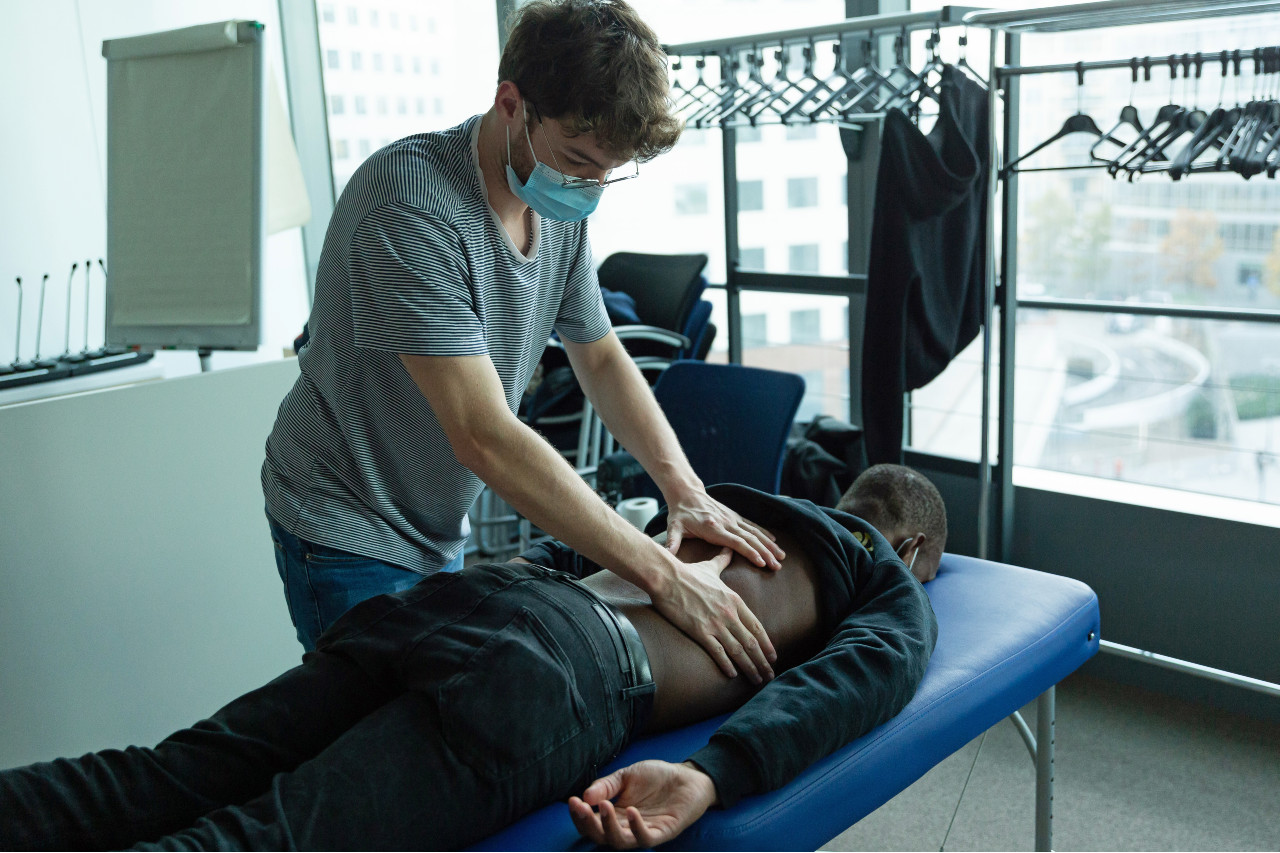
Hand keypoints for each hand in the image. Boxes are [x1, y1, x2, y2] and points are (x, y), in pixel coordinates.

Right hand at [568, 760, 716, 848]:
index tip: (572, 800)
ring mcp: (644, 831)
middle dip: (588, 823)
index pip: (591, 822)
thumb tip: (585, 795)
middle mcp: (626, 827)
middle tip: (581, 806)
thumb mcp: (626, 776)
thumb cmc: (656, 777)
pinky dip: (637, 827)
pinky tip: (631, 811)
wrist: (687, 776)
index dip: (579, 816)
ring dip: (609, 827)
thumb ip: (606, 786)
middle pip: (601, 836)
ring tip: (604, 807)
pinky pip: (646, 838)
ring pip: (620, 841)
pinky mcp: (662, 832)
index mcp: (614, 815)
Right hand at [652, 546, 775, 682]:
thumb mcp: (710, 567)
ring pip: (739, 651)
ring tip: (757, 680)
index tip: (773, 657)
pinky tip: (733, 675)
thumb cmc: (687, 572)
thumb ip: (723, 561)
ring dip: (750, 667)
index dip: (766, 644)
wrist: (667, 577)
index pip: (757, 627)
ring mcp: (716, 623)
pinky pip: (718, 652)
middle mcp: (729, 614)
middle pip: (752, 642)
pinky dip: (728, 665)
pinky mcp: (700, 631)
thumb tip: (728, 549)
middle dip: (763, 662)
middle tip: (770, 676)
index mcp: (735, 600)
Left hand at [665, 489, 784, 570]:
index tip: (762, 562)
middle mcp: (727, 522)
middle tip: (777, 566)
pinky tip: (775, 541)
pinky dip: (765, 533)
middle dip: (766, 553)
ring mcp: (732, 518)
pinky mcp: (735, 516)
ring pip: (755, 533)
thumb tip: (666, 555)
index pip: (736, 542)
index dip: (750, 552)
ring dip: (769, 545)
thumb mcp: (673, 527)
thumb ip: (672, 542)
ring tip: (782, 557)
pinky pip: (753, 526)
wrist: (686, 492)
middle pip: (750, 539)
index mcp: (713, 528)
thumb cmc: (680, 513)